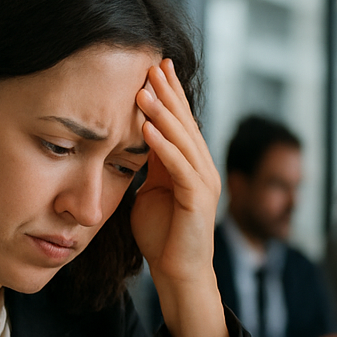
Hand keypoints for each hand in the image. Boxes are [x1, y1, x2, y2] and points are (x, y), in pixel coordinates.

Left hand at [130, 59, 229, 336]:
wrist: (178, 273)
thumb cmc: (161, 235)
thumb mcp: (150, 190)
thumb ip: (148, 164)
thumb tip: (132, 139)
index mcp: (190, 164)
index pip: (179, 121)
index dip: (169, 93)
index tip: (154, 65)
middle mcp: (202, 168)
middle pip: (185, 123)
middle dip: (168, 93)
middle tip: (152, 64)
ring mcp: (204, 183)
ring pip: (183, 141)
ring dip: (163, 114)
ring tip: (145, 90)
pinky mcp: (198, 201)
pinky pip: (181, 167)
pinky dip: (164, 146)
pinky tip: (148, 128)